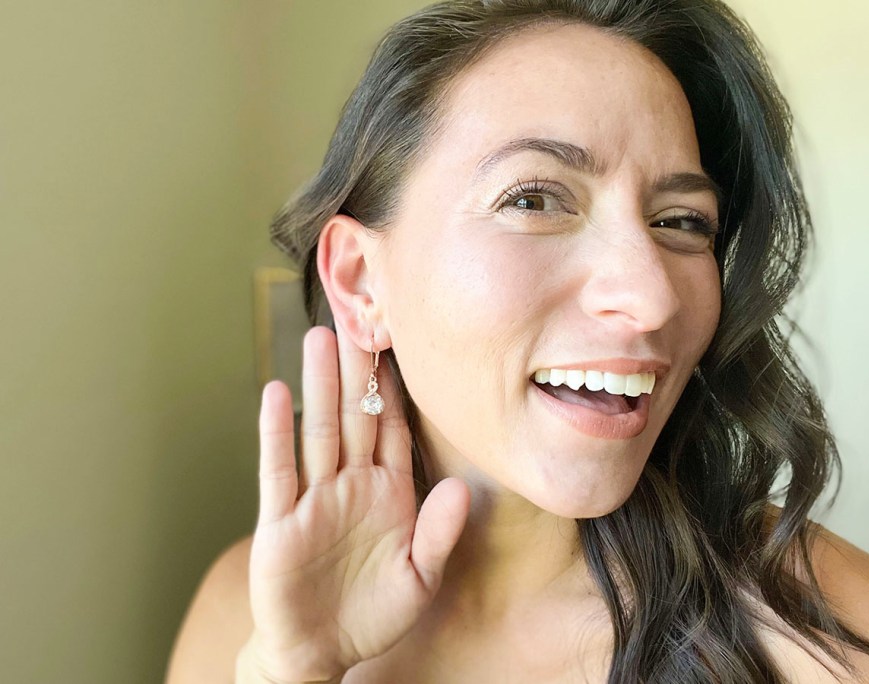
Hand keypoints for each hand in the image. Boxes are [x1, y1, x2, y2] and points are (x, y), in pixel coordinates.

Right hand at [247, 325, 469, 682]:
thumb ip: (438, 533)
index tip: (399, 342)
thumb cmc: (374, 614)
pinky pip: (279, 470)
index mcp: (390, 493)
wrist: (323, 653)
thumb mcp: (419, 578)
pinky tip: (277, 393)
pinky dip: (276, 432)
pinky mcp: (281, 521)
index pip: (392, 428)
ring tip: (320, 338)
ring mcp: (315, 499)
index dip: (395, 387)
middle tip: (357, 319)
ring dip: (320, 385)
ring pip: (319, 431)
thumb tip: (459, 487)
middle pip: (355, 415)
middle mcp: (352, 485)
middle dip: (357, 369)